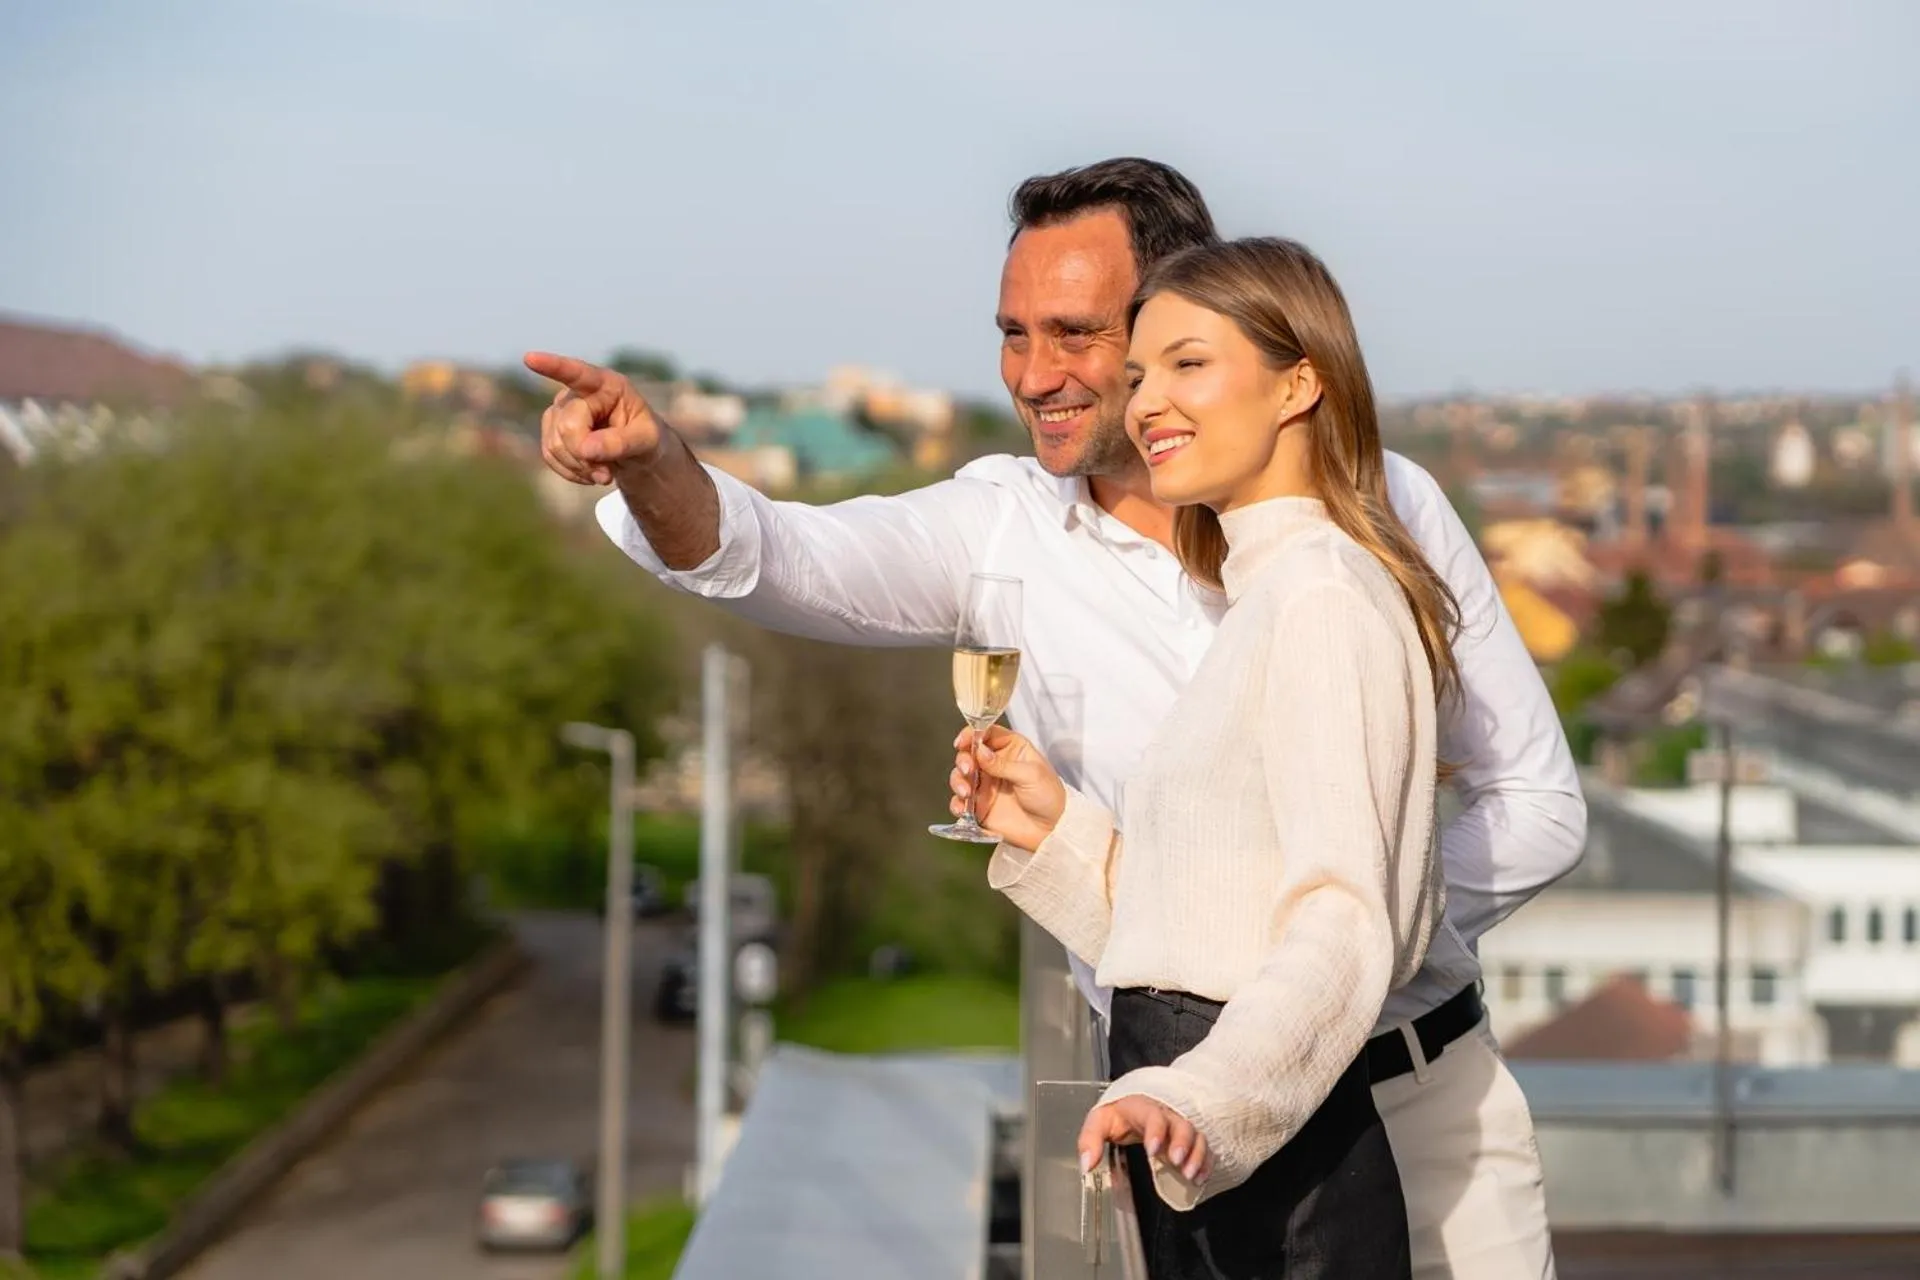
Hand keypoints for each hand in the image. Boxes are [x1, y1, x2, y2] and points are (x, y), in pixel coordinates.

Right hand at [525, 352, 664, 485]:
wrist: (636, 452)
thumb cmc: (645, 437)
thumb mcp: (646, 440)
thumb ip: (620, 443)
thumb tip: (586, 449)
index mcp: (606, 385)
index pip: (577, 373)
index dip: (553, 366)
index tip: (530, 358)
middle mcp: (577, 392)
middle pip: (568, 426)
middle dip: (585, 455)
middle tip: (608, 473)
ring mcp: (559, 410)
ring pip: (555, 444)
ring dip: (580, 466)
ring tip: (604, 472)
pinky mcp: (550, 430)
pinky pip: (549, 455)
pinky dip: (571, 471)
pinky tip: (589, 472)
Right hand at [948, 725, 1065, 850]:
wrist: (1052, 830)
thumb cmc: (1048, 796)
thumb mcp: (1030, 775)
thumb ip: (1002, 764)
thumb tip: (979, 751)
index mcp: (1010, 749)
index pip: (987, 733)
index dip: (972, 734)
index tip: (962, 742)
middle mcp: (994, 764)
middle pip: (969, 753)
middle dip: (963, 759)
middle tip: (968, 770)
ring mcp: (985, 785)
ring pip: (960, 776)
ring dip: (957, 781)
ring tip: (966, 793)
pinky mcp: (979, 806)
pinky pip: (960, 802)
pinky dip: (957, 803)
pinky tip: (962, 808)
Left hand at [1078, 1096, 1211, 1184]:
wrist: (1135, 1104)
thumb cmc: (1118, 1114)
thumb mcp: (1099, 1121)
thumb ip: (1090, 1140)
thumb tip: (1087, 1165)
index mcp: (1144, 1108)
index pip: (1154, 1115)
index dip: (1156, 1131)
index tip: (1153, 1150)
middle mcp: (1167, 1115)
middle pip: (1182, 1124)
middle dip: (1183, 1143)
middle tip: (1177, 1162)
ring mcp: (1180, 1127)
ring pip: (1197, 1136)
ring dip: (1197, 1155)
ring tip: (1191, 1176)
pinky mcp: (1189, 1140)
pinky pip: (1204, 1148)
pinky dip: (1206, 1162)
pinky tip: (1201, 1179)